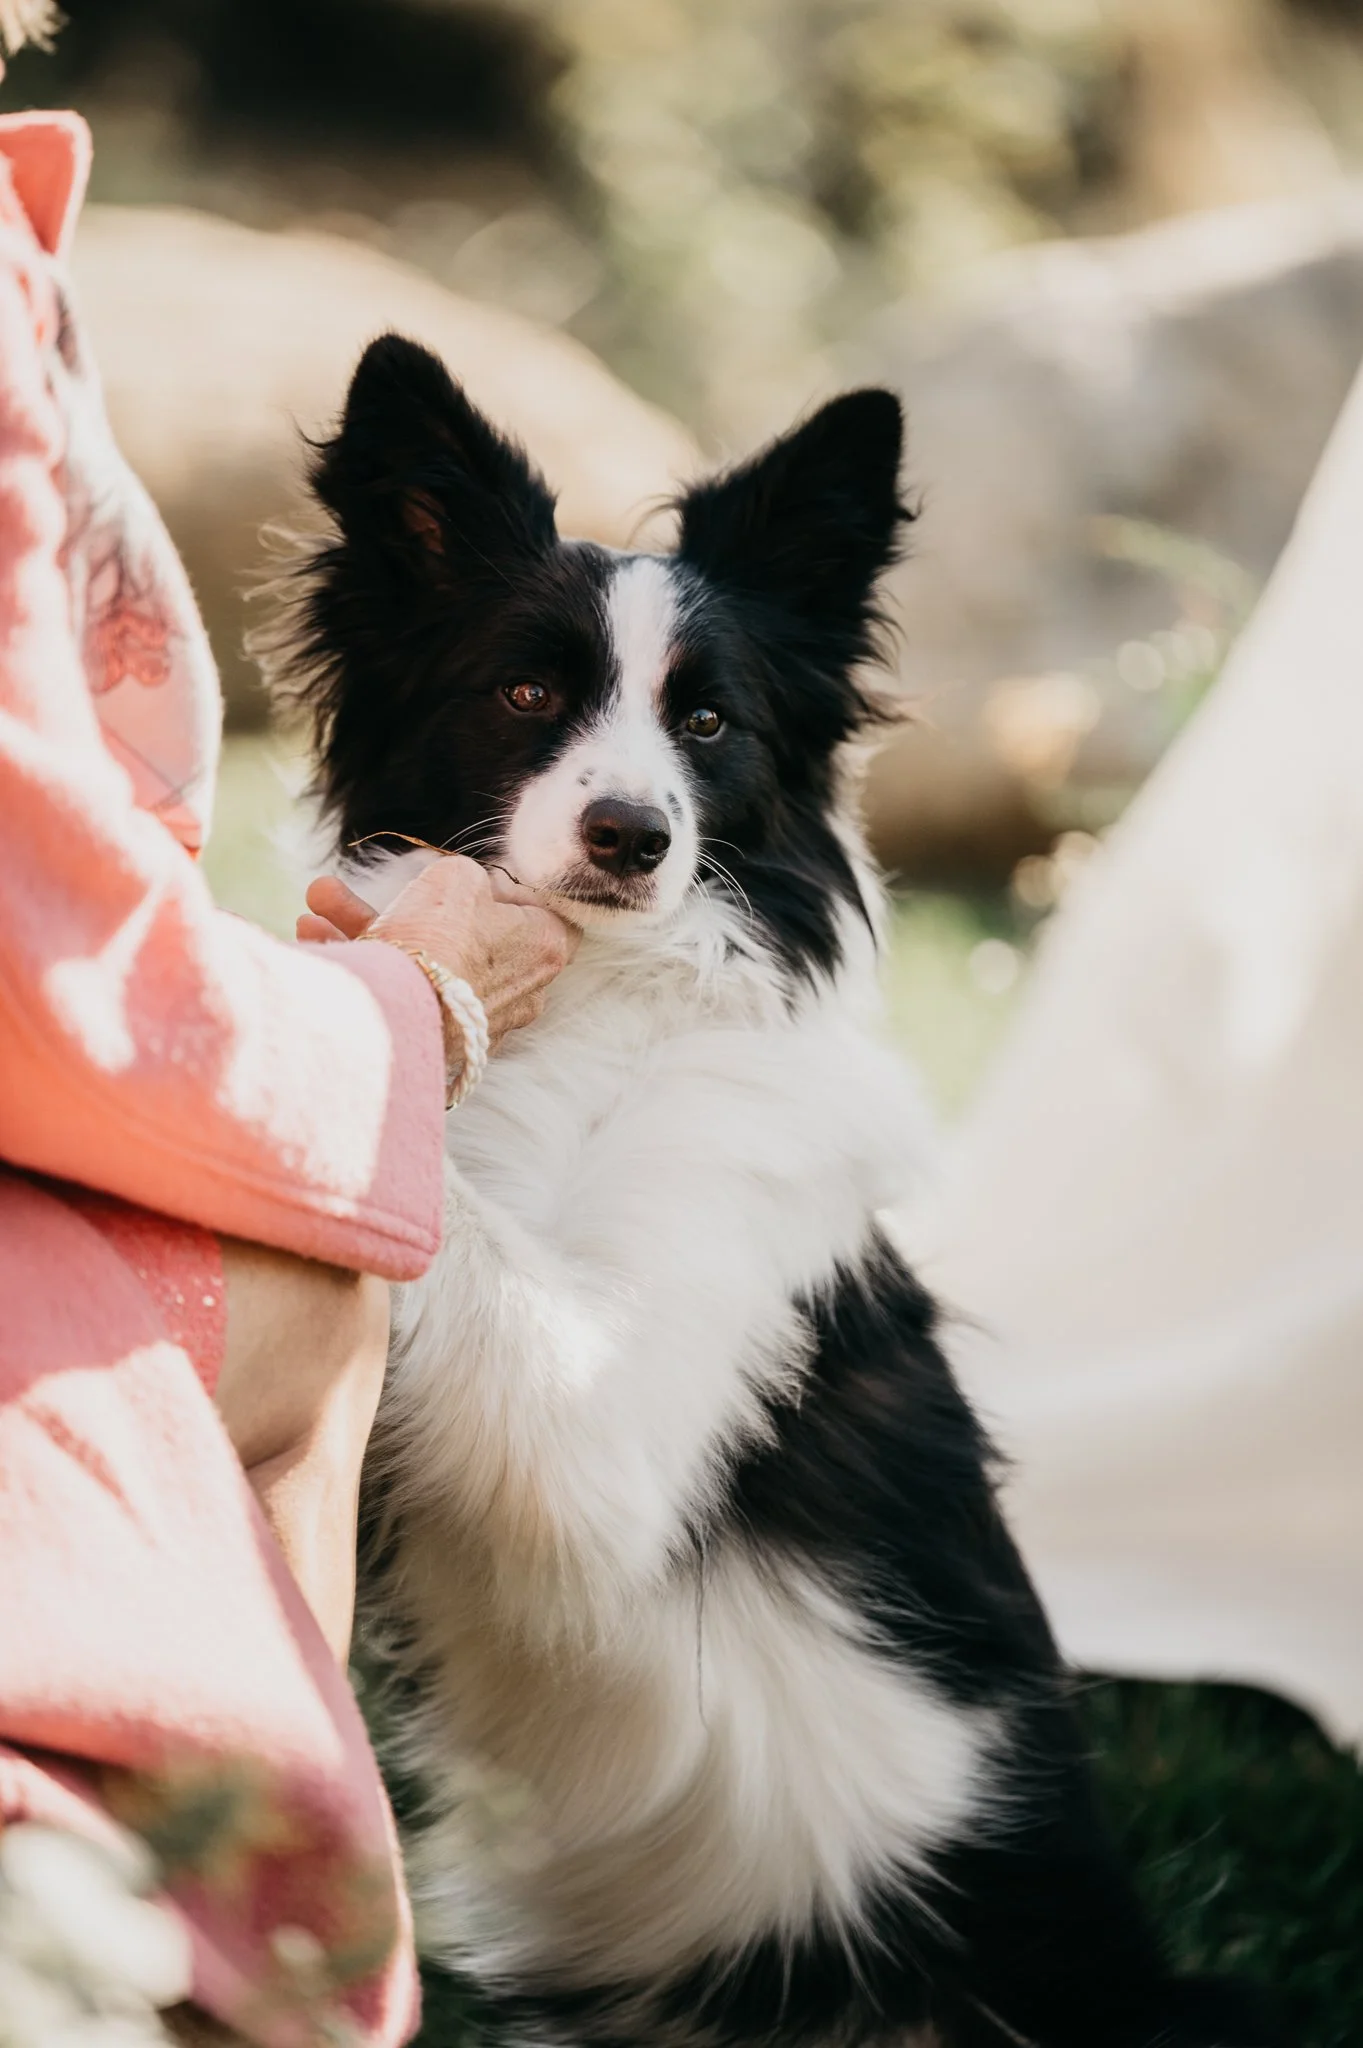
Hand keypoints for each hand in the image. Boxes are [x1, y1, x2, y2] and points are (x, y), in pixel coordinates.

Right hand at [298, 857, 577, 1051]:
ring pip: (425, 961)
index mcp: (546, 947)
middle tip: (384, 886)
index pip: (544, 913)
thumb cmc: (440, 939)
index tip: (476, 878)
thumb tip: (465, 889)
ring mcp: (480, 1020)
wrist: (399, 1016)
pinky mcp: (440, 1040)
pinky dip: (367, 964)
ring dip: (368, 927)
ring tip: (319, 902)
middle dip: (409, 905)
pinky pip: (405, 992)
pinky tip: (313, 934)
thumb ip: (467, 876)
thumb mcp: (457, 877)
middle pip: (468, 936)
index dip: (509, 890)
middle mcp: (522, 990)